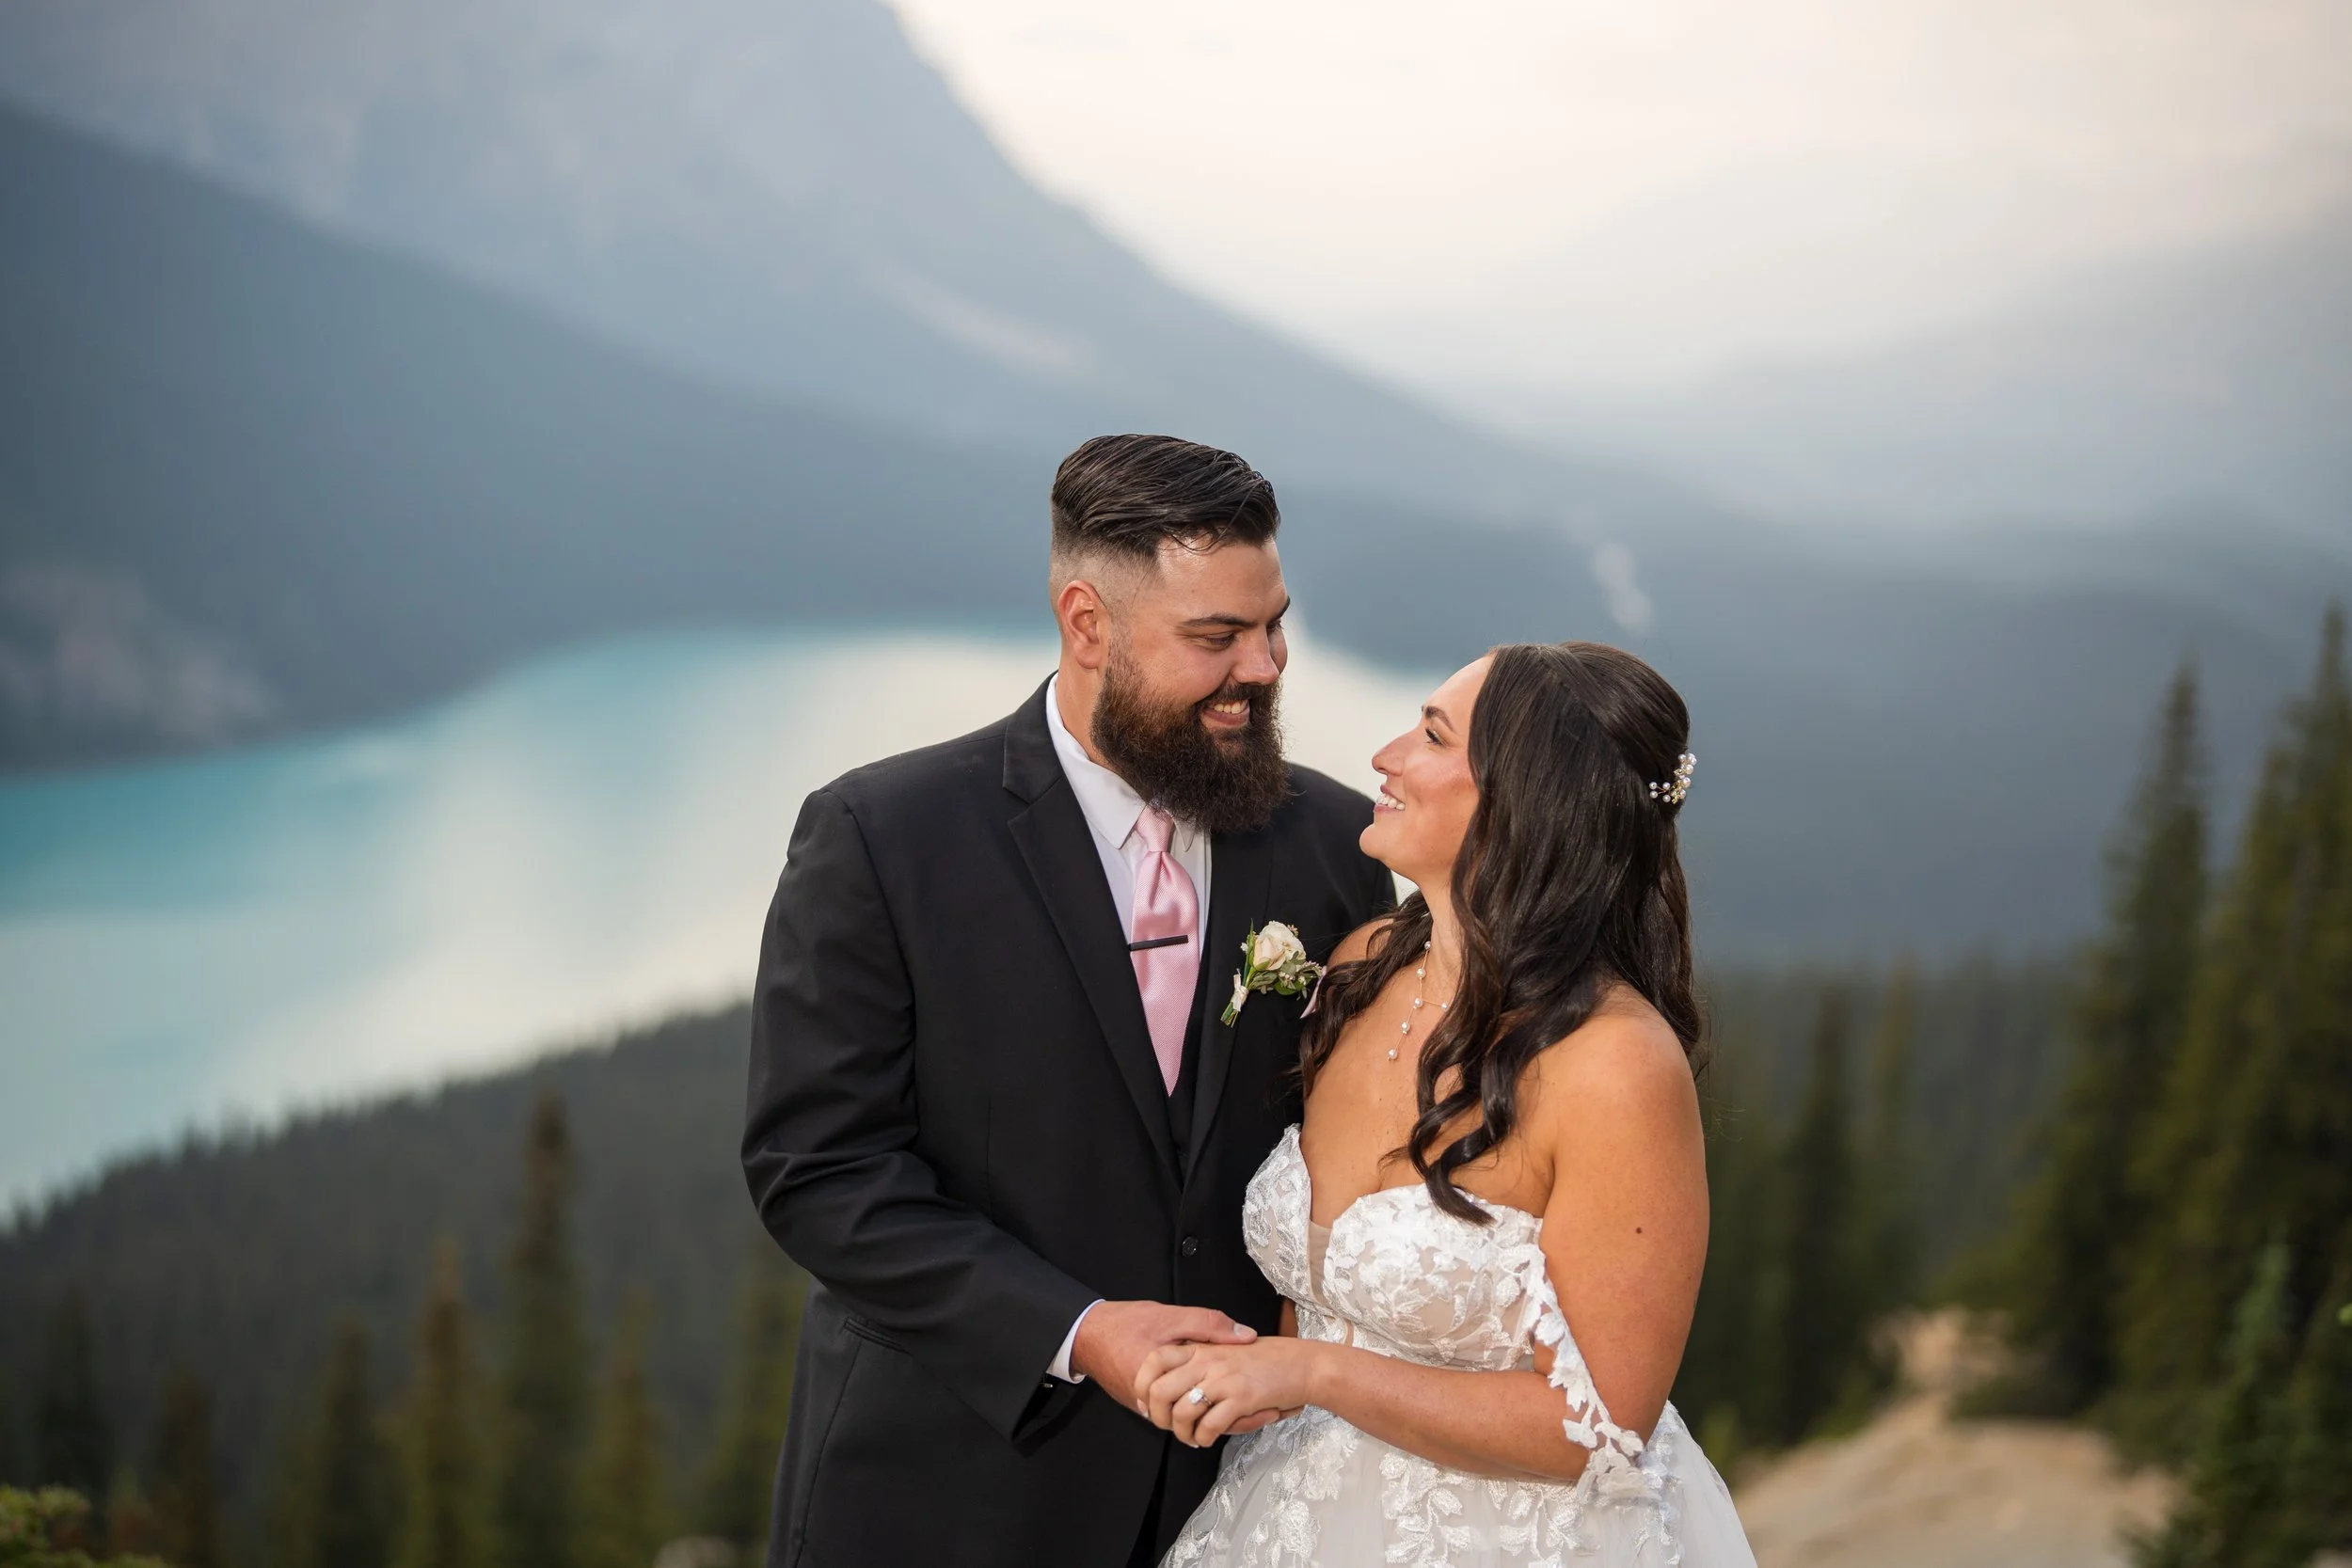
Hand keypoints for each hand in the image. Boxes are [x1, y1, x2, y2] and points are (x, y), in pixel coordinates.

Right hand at [1071, 1300, 1257, 1415]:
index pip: (1212, 1407)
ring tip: (1246, 1409)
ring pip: (1189, 1422)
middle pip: (1203, 1422)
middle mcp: (1156, 1403)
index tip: (1271, 1407)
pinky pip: (1176, 1414)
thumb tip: (1246, 1336)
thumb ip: (1209, 1325)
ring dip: (1215, 1415)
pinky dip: (1196, 1408)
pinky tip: (1212, 1397)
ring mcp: (1147, 1408)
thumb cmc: (1127, 1323)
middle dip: (1234, 1419)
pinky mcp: (1142, 1407)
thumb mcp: (1172, 1316)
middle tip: (1268, 1413)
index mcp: (1170, 1382)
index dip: (1243, 1409)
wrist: (1088, 1334)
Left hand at [1135, 1339, 1324, 1446]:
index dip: (1143, 1384)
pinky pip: (1209, 1425)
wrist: (1302, 1365)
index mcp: (1202, 1347)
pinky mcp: (1241, 1398)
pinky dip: (1204, 1438)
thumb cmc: (1267, 1361)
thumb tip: (1173, 1384)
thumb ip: (1201, 1362)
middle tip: (1169, 1426)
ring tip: (1191, 1437)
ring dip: (1182, 1433)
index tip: (1146, 1403)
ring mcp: (1224, 1378)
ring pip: (1182, 1412)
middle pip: (1160, 1390)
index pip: (1155, 1359)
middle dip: (1158, 1416)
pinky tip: (1208, 1438)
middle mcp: (1208, 1360)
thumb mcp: (1227, 1351)